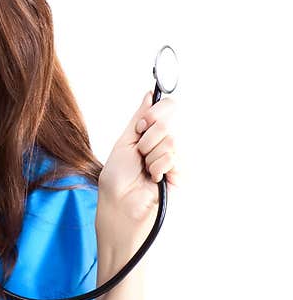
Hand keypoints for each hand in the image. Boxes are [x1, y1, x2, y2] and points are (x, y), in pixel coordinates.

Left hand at [96, 91, 182, 255]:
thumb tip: (150, 94)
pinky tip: (153, 178)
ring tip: (144, 169)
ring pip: (170, 140)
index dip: (154, 112)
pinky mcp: (182, 174)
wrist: (119, 204)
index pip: (167, 108)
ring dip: (150, 155)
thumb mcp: (125, 141)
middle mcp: (165, 144)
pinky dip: (158, 167)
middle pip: (168, 121)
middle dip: (147, 136)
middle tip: (139, 152)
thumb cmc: (118, 177)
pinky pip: (173, 158)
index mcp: (151, 134)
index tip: (142, 124)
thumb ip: (139, 118)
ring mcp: (175, 158)